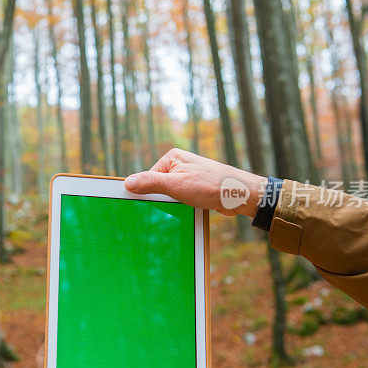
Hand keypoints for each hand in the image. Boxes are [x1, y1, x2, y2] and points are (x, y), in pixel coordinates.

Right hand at [124, 148, 266, 217]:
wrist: (240, 195)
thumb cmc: (211, 186)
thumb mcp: (176, 185)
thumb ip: (151, 183)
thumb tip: (128, 183)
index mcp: (172, 158)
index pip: (148, 177)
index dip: (147, 193)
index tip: (145, 205)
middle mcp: (179, 164)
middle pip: (158, 186)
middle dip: (162, 199)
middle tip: (169, 207)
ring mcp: (188, 176)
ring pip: (170, 195)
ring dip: (173, 205)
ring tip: (183, 207)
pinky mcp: (196, 188)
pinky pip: (181, 199)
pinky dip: (182, 206)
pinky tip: (189, 210)